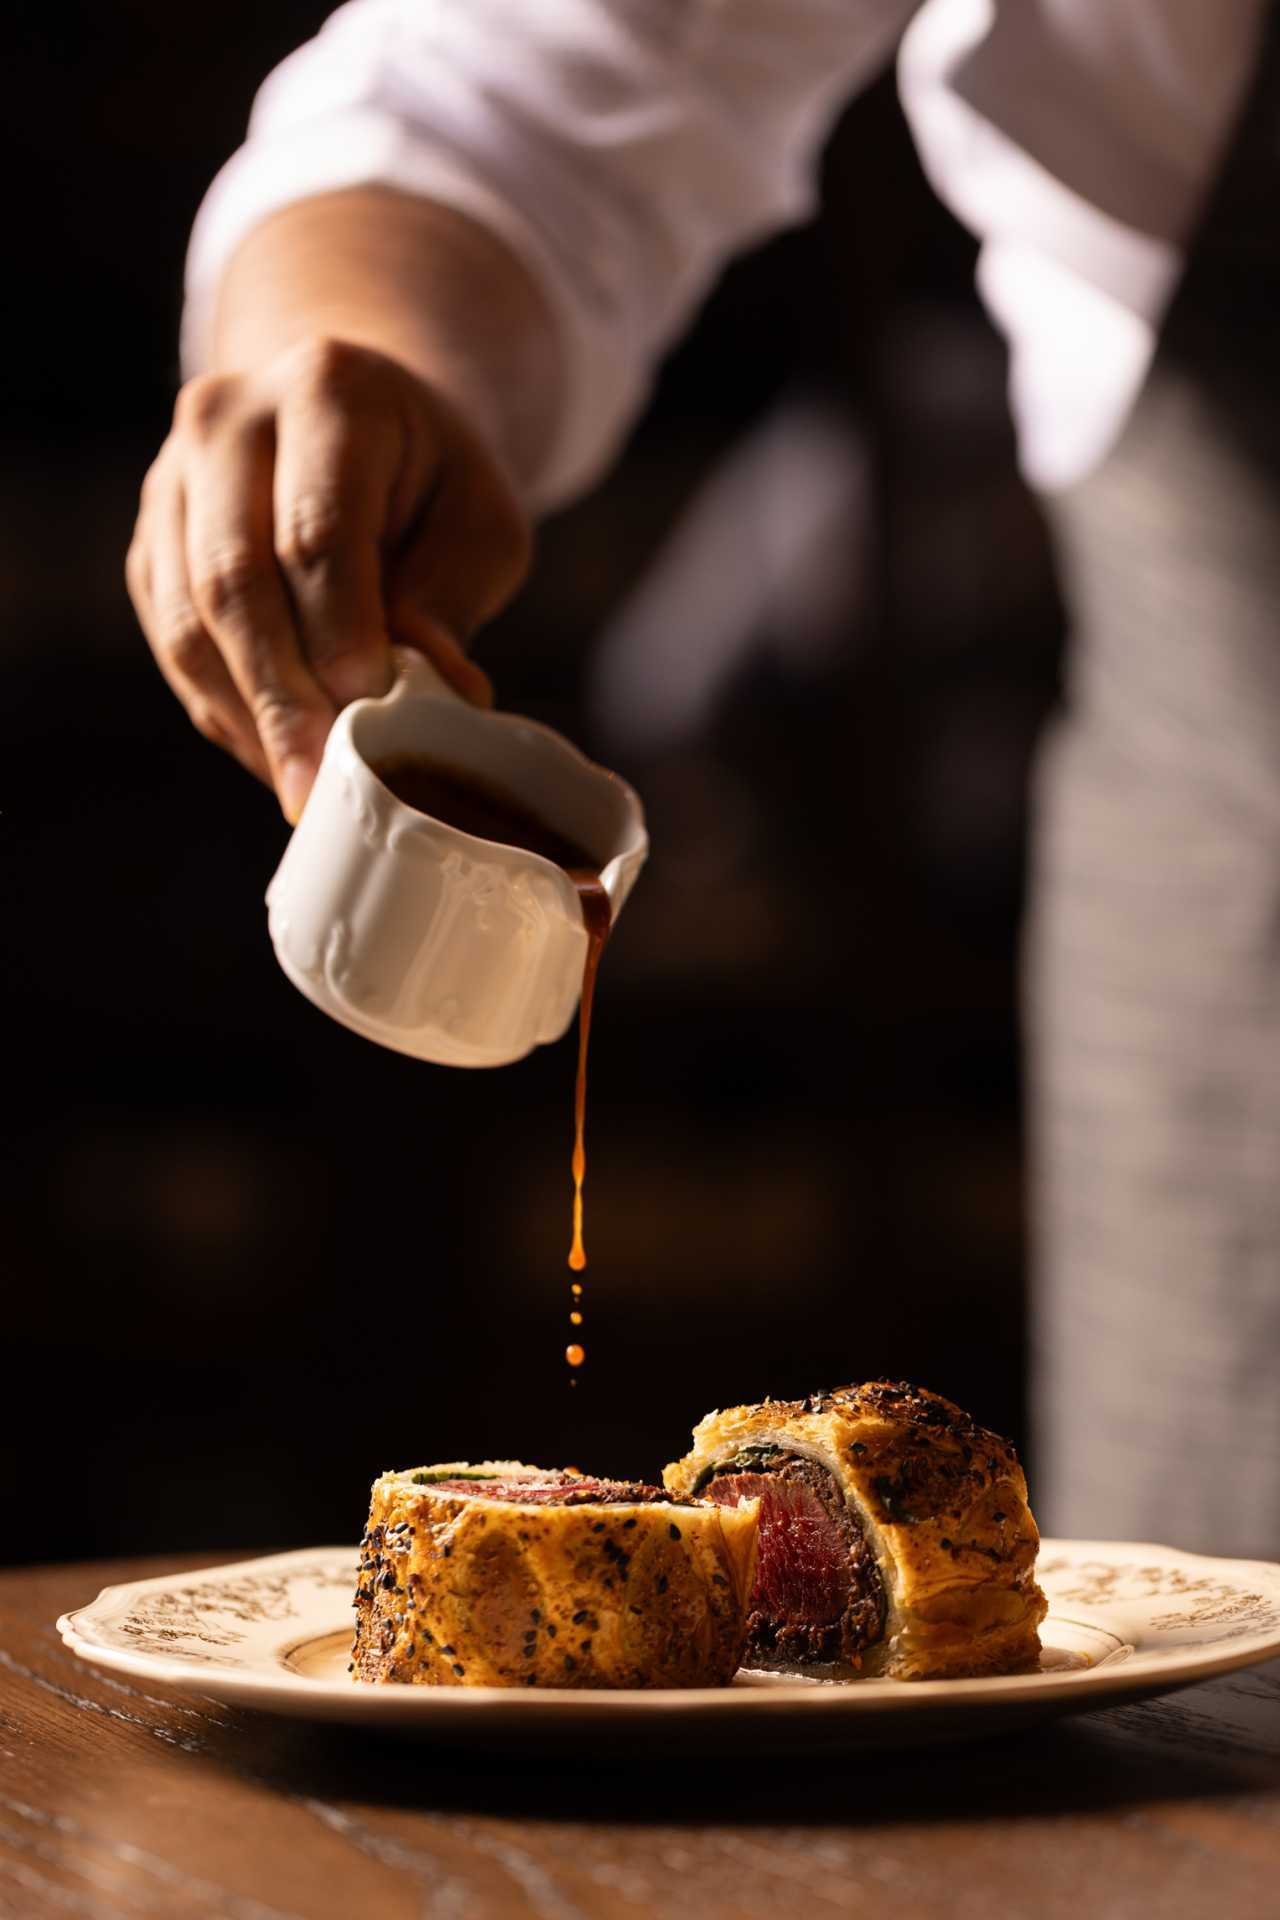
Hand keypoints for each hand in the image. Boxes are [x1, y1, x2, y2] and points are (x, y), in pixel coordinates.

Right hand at [127, 335, 530, 820]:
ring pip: (189, 619)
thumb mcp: (479, 521)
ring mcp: (173, 480)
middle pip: (234, 579)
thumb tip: (436, 690)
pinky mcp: (153, 542)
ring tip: (301, 788)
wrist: (362, 424)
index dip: (340, 632)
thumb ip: (453, 598)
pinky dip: (225, 710)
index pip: (316, 531)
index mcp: (327, 390)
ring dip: (246, 716)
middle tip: (320, 785)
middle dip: (281, 696)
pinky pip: (173, 642)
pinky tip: (275, 756)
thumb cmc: (433, 482)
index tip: (370, 711)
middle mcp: (226, 419)